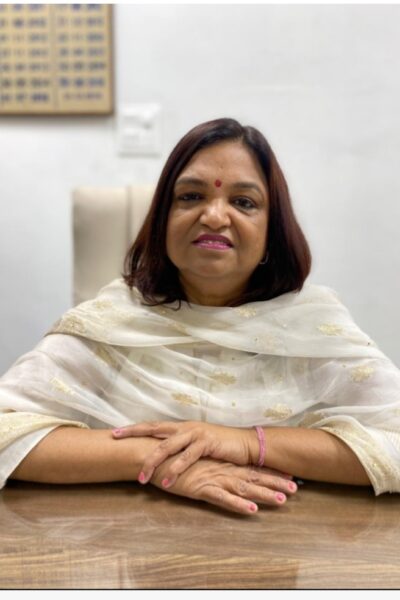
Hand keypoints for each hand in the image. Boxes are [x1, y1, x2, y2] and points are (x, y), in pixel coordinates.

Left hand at [113, 420, 257, 485]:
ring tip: (141, 478)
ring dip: (153, 463)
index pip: (152, 425)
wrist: (244, 444)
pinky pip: (186, 458)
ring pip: (167, 447)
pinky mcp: (206, 443)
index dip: (134, 428)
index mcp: (180, 427)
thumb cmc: (219, 446)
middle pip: (154, 431)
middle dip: (134, 436)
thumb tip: (161, 454)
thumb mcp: (196, 443)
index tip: (115, 432)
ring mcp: (195, 434)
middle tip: (116, 442)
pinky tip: (166, 482)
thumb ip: (180, 446)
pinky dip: (175, 471)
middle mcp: (185, 427)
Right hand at [150, 456, 297, 514]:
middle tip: (296, 488)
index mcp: (221, 463)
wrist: (152, 454)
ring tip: (283, 500)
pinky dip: (238, 504)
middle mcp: (221, 469)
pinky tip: (252, 509)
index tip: (289, 475)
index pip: (251, 468)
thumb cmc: (172, 459)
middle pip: (253, 476)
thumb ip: (210, 464)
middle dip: (275, 482)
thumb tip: (221, 467)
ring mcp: (213, 478)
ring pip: (243, 487)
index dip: (270, 472)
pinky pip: (223, 498)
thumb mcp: (196, 461)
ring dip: (264, 493)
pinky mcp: (201, 487)